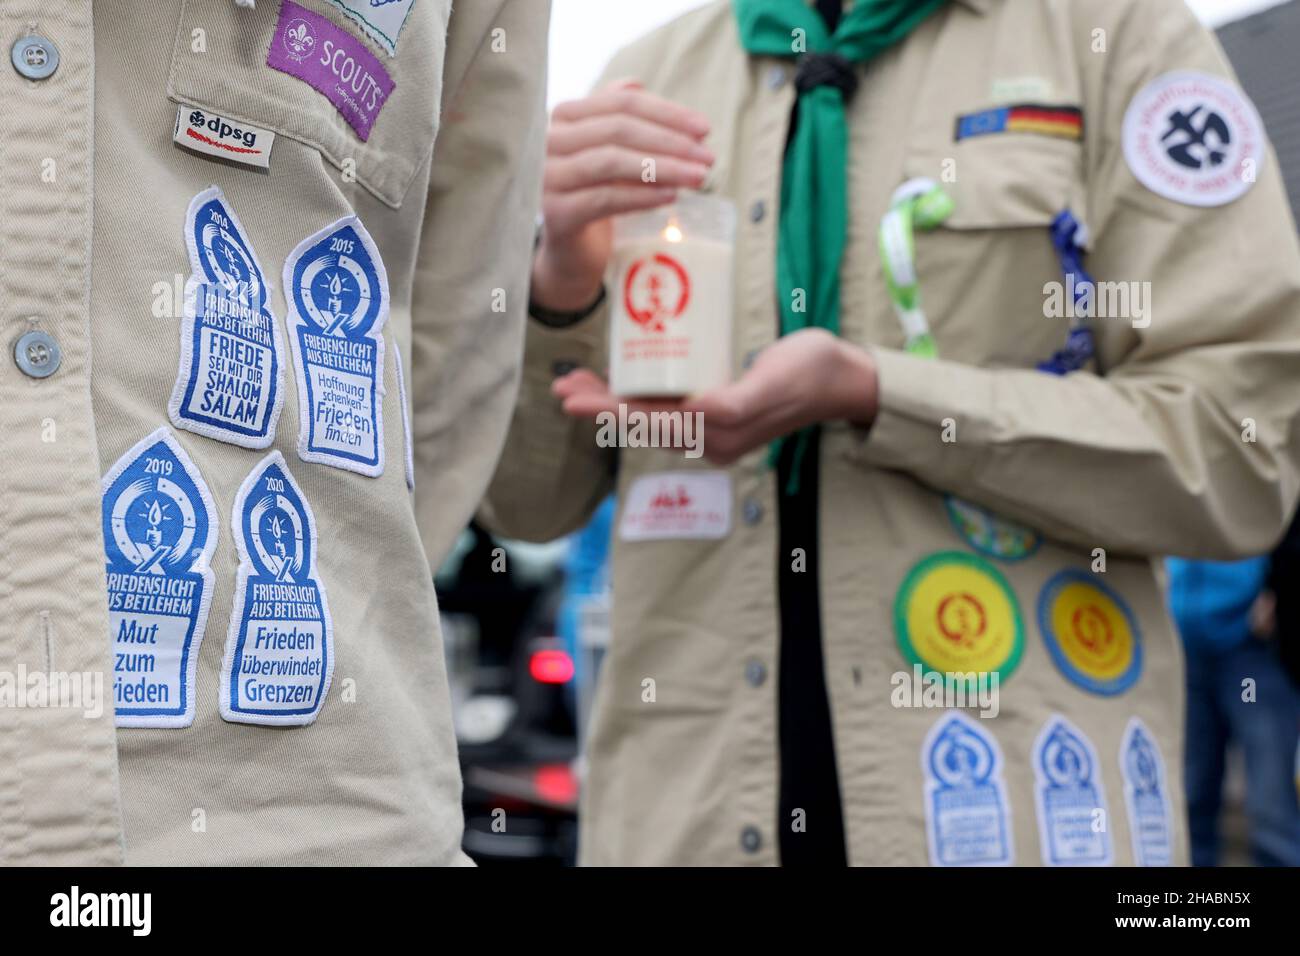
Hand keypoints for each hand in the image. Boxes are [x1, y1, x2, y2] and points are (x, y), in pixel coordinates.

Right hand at [532, 79, 714, 311]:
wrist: (571, 252)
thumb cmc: (594, 194)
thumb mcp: (607, 151)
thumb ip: (617, 117)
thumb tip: (637, 82)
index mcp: (564, 117)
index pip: (621, 104)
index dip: (667, 113)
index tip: (705, 129)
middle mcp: (548, 141)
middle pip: (618, 129)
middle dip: (670, 142)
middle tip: (708, 157)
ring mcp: (546, 177)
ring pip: (612, 161)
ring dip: (662, 167)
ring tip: (698, 178)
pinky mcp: (555, 213)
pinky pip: (605, 198)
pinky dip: (641, 196)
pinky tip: (671, 196)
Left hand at [553, 329, 879, 464]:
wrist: (843, 378)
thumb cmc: (812, 371)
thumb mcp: (772, 382)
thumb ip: (735, 402)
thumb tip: (695, 413)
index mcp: (719, 430)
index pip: (650, 422)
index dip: (609, 410)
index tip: (575, 399)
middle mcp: (711, 439)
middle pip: (642, 423)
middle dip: (599, 406)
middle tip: (561, 387)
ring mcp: (714, 431)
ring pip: (650, 418)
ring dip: (610, 403)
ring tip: (575, 386)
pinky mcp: (717, 417)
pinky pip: (667, 411)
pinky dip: (636, 399)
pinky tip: (618, 385)